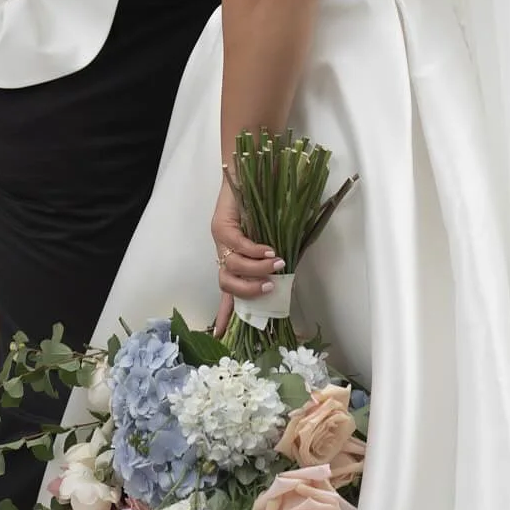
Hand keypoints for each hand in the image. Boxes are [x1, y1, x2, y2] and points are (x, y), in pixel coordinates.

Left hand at [211, 178, 283, 303]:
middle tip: (269, 287)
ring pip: (232, 267)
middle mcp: (223, 254)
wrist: (249, 173)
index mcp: (232, 261)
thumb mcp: (272, 238)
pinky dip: (255, 252)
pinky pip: (238, 246)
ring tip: (276, 264)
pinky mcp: (221, 226)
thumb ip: (275, 258)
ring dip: (256, 271)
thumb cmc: (264, 205)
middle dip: (248, 292)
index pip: (227, 293)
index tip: (223, 336)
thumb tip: (289, 276)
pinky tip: (269, 250)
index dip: (225, 315)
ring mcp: (220, 241)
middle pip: (226, 285)